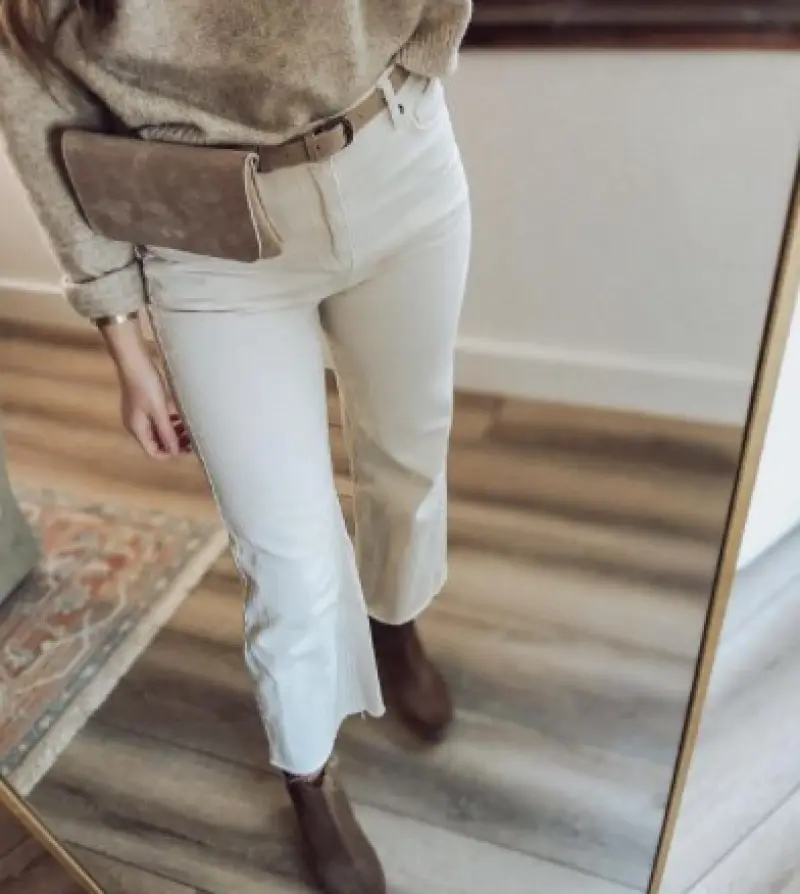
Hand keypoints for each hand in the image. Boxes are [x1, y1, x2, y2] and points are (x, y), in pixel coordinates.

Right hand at [100, 317, 190, 459]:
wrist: (134, 360)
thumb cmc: (145, 384)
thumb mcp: (159, 410)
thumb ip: (167, 432)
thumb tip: (174, 452)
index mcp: (137, 429)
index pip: (154, 452)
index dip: (171, 453)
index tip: (188, 449)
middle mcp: (137, 425)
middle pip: (158, 442)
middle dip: (175, 442)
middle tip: (194, 438)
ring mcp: (141, 414)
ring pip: (161, 430)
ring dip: (176, 431)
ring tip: (192, 427)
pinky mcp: (146, 404)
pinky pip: (160, 418)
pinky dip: (172, 419)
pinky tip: (184, 415)